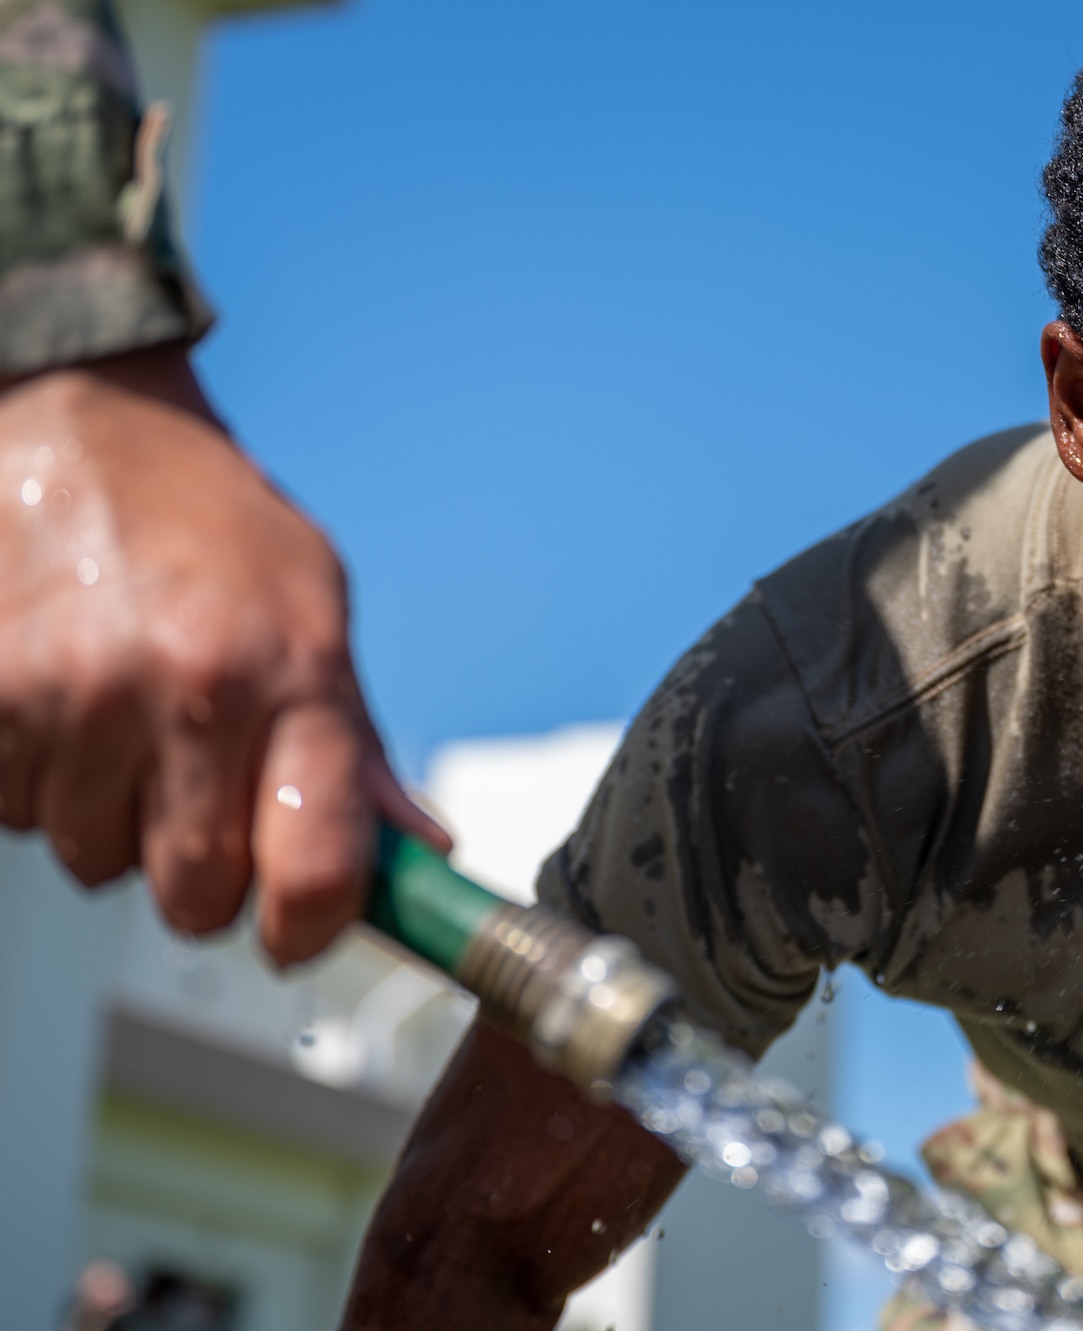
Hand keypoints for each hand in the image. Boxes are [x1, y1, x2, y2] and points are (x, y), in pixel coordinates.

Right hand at [0, 341, 445, 962]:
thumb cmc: (215, 528)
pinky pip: (15, 813)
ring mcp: (75, 695)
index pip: (318, 866)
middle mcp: (189, 691)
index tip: (298, 933)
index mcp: (294, 675)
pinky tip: (67, 709)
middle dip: (206, 881)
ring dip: (115, 824)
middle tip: (205, 807)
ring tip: (129, 727)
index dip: (310, 928)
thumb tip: (416, 859)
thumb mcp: (318, 614)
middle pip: (197, 895)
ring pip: (96, 862)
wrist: (81, 426)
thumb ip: (355, 748)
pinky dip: (41, 784)